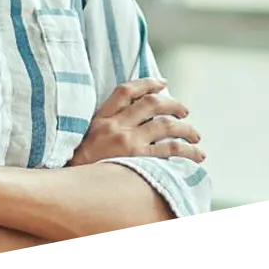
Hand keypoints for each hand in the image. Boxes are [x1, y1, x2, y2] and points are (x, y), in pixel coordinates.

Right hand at [68, 78, 205, 166]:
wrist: (72, 185)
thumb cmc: (80, 164)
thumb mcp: (87, 136)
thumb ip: (106, 125)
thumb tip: (134, 119)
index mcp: (102, 117)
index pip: (126, 90)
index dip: (147, 83)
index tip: (162, 83)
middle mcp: (116, 125)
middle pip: (152, 104)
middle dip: (173, 104)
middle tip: (185, 111)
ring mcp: (127, 142)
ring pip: (166, 126)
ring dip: (186, 129)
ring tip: (195, 136)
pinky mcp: (137, 159)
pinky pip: (169, 150)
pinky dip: (186, 150)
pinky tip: (196, 155)